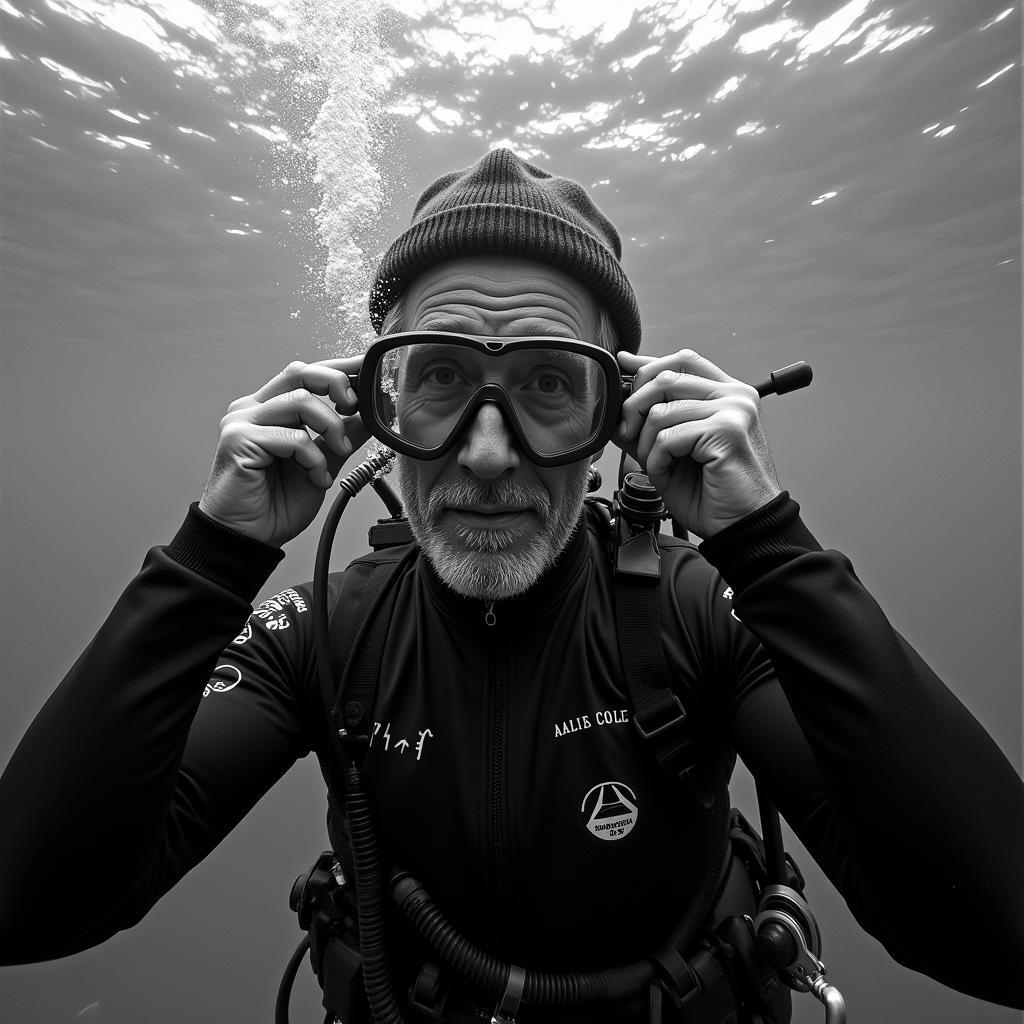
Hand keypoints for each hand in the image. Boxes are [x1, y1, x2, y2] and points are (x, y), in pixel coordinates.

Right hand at [199, 357, 368, 546]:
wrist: (249, 540)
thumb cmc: (274, 506)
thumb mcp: (321, 464)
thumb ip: (341, 437)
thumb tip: (369, 415)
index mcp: (269, 410)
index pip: (306, 375)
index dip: (339, 369)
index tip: (367, 372)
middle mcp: (253, 409)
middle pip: (301, 373)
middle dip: (337, 385)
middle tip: (355, 409)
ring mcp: (242, 422)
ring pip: (301, 402)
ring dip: (330, 430)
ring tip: (332, 460)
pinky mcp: (238, 440)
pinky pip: (292, 436)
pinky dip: (313, 458)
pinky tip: (315, 478)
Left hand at [616, 349, 780, 538]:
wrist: (741, 527)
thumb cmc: (713, 494)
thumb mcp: (672, 451)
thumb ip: (651, 424)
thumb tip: (620, 403)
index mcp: (727, 395)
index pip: (684, 361)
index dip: (648, 364)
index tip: (623, 367)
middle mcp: (735, 396)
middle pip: (667, 376)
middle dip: (634, 405)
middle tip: (627, 434)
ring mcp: (734, 410)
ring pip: (662, 409)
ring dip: (646, 443)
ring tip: (658, 464)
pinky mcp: (727, 430)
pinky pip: (668, 436)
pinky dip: (657, 459)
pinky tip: (667, 472)